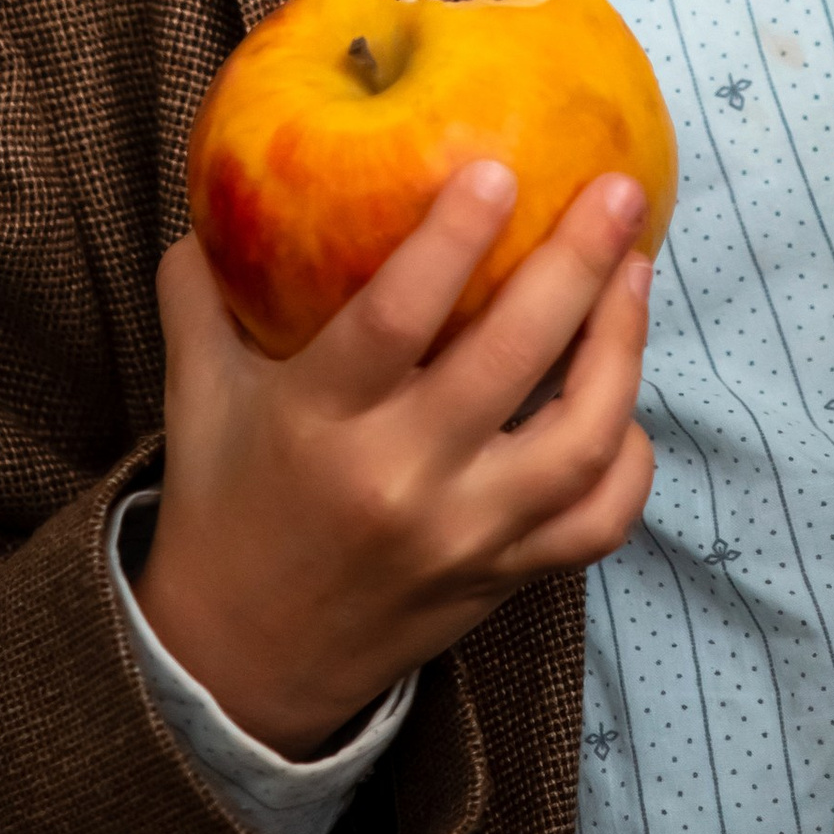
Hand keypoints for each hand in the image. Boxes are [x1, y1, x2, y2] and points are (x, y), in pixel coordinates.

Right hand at [133, 161, 655, 755]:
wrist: (236, 666)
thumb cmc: (224, 505)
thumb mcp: (197, 393)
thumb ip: (202, 291)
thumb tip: (215, 195)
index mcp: (318, 422)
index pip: (394, 320)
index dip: (451, 241)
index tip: (498, 168)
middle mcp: (400, 481)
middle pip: (511, 361)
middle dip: (577, 266)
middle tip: (617, 194)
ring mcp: (462, 536)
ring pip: (577, 442)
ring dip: (621, 349)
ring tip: (636, 273)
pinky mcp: (501, 578)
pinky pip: (597, 523)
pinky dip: (629, 460)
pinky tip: (628, 403)